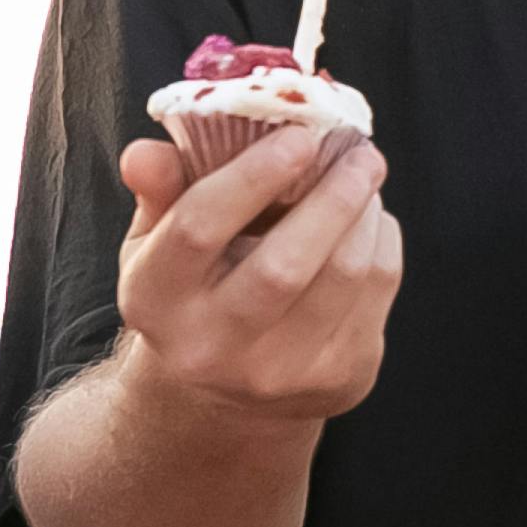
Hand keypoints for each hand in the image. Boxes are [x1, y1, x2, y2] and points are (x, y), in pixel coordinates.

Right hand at [111, 128, 399, 431]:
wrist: (225, 391)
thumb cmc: (195, 284)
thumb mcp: (159, 240)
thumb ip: (160, 189)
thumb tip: (145, 151)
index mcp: (155, 299)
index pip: (197, 229)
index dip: (251, 175)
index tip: (298, 136)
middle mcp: (210, 347)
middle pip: (282, 268)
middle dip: (332, 198)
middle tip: (360, 151)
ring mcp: (278, 373)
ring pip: (345, 276)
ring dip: (365, 211)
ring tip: (363, 174)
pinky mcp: (339, 379)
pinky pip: (378, 290)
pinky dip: (381, 239)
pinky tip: (367, 221)